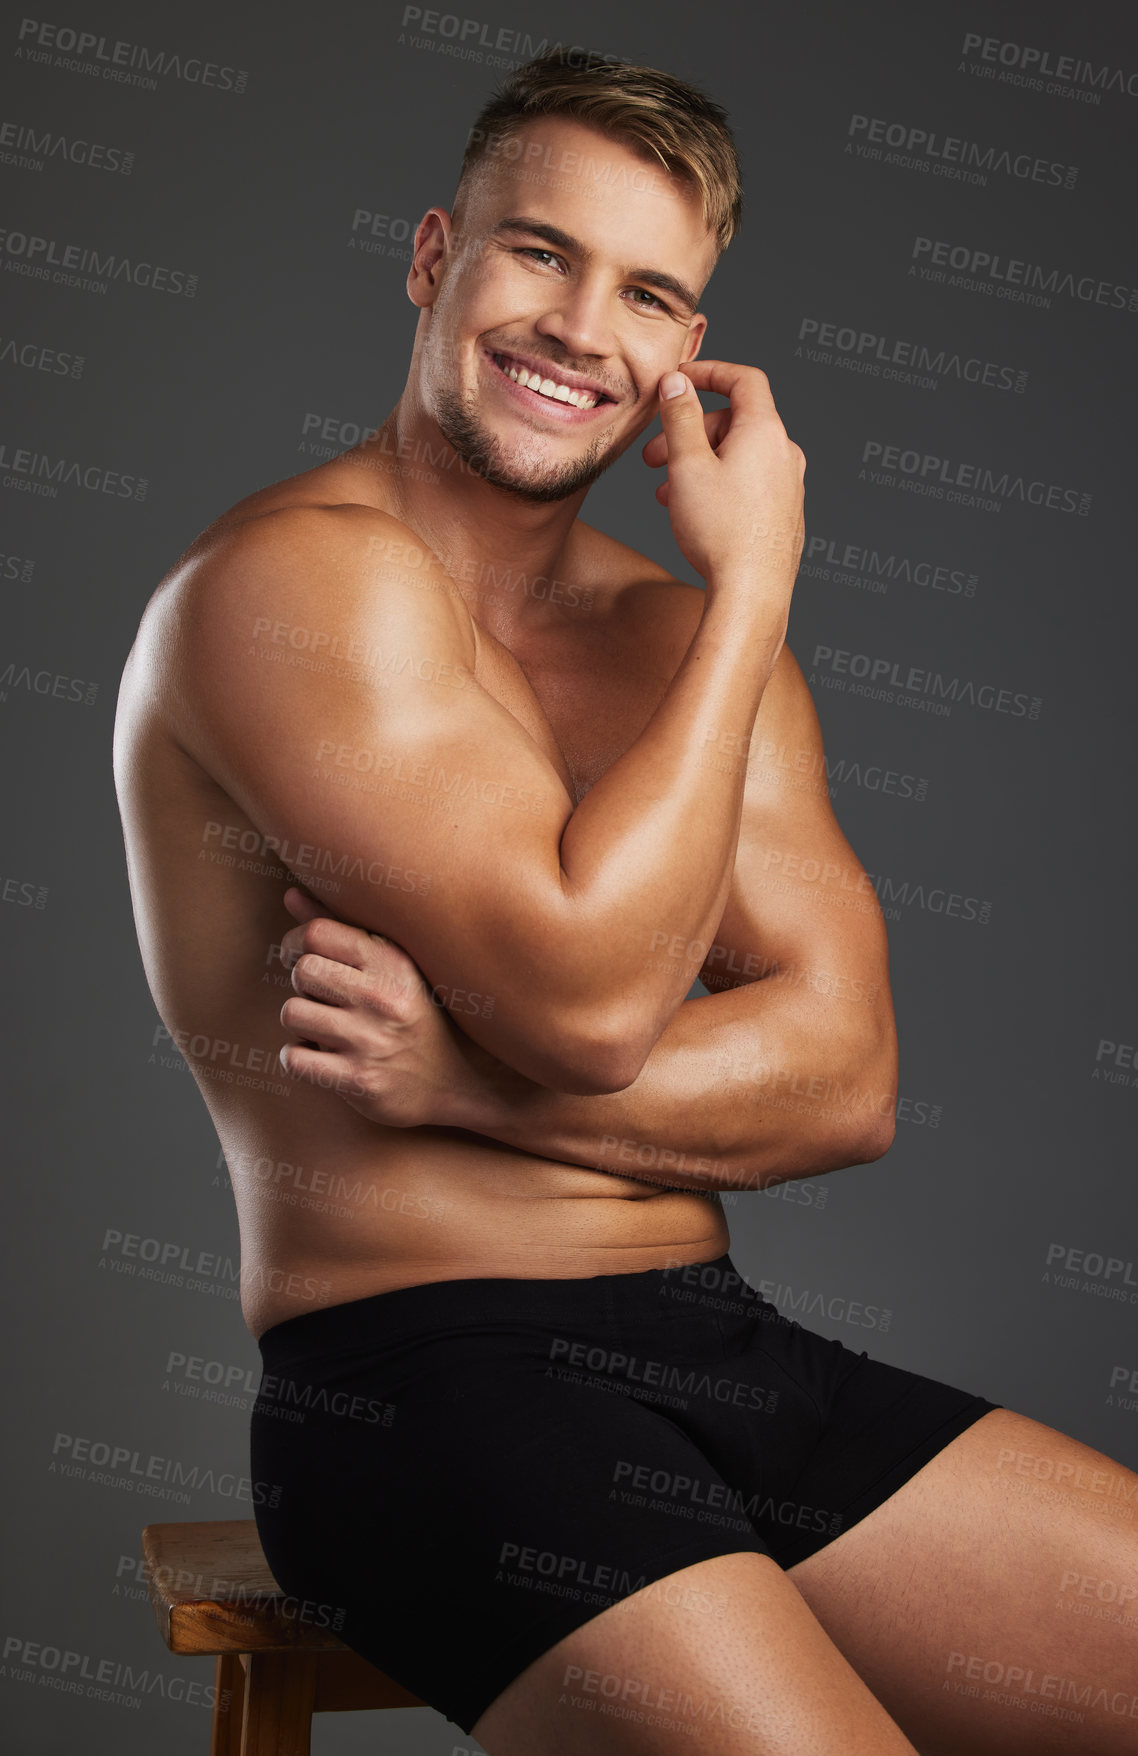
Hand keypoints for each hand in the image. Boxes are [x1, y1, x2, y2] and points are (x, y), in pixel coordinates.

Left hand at [275, 887, 478, 1128]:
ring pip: (292, 1013)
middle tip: (323, 996)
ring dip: (302, 1022)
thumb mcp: (394, 966)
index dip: (296, 943)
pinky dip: (299, 1058)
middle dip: (304, 985)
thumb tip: (291, 893)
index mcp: (394, 962)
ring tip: (326, 1027)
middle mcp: (383, 998)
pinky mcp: (358, 1081)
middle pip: (302, 971)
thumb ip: (340, 928)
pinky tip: (322, 1056)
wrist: (464, 1081)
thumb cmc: (421, 1015)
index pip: (317, 934)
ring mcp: (370, 1041)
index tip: (301, 956)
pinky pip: (295, 1058)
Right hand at [642, 360, 804, 592]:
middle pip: (734, 422)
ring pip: (738, 456)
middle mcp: (785, 453)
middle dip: (690, 432)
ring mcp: (789, 485)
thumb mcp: (687, 465)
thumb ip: (680, 417)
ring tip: (666, 492)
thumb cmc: (720, 532)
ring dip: (699, 464)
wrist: (752, 593)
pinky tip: (693, 512)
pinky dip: (719, 484)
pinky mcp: (785, 513)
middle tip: (653, 459)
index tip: (679, 380)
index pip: (743, 379)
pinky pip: (749, 483)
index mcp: (765, 431)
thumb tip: (677, 382)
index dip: (709, 372)